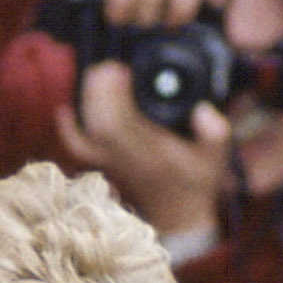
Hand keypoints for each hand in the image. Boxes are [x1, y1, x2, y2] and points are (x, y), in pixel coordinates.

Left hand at [63, 57, 232, 239]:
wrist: (179, 216)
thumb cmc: (197, 182)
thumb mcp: (215, 157)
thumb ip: (215, 133)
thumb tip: (204, 110)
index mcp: (153, 154)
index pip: (120, 125)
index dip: (113, 94)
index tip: (122, 70)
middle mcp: (127, 158)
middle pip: (99, 122)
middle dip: (99, 90)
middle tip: (110, 66)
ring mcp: (112, 162)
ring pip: (88, 131)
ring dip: (88, 100)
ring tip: (100, 75)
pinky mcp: (105, 163)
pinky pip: (79, 147)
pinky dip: (69, 129)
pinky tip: (66, 109)